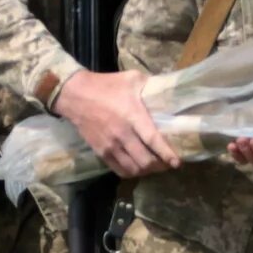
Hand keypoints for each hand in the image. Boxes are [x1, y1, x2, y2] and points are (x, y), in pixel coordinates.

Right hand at [58, 69, 178, 176]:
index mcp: (132, 115)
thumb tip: (168, 90)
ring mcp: (110, 145)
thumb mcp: (131, 79)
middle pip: (145, 161)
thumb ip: (151, 85)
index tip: (177, 163)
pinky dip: (131, 172)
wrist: (75, 95)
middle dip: (159, 166)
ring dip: (146, 171)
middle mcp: (122, 134)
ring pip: (133, 169)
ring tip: (153, 167)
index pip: (153, 139)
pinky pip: (119, 170)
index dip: (167, 154)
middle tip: (167, 163)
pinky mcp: (101, 152)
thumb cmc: (106, 85)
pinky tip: (137, 168)